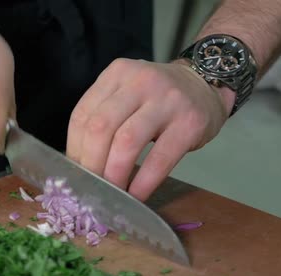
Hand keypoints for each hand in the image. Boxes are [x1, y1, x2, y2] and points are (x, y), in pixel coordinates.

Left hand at [66, 59, 234, 200]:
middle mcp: (139, 81)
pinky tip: (136, 195)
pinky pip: (160, 159)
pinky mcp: (189, 123)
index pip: (83, 115)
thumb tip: (79, 166)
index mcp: (116, 74)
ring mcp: (167, 100)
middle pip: (100, 127)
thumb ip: (103, 118)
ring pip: (126, 141)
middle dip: (91, 165)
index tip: (75, 175)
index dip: (74, 150)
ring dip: (114, 174)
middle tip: (90, 189)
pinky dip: (144, 182)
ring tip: (111, 194)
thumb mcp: (126, 94)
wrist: (206, 84)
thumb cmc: (157, 98)